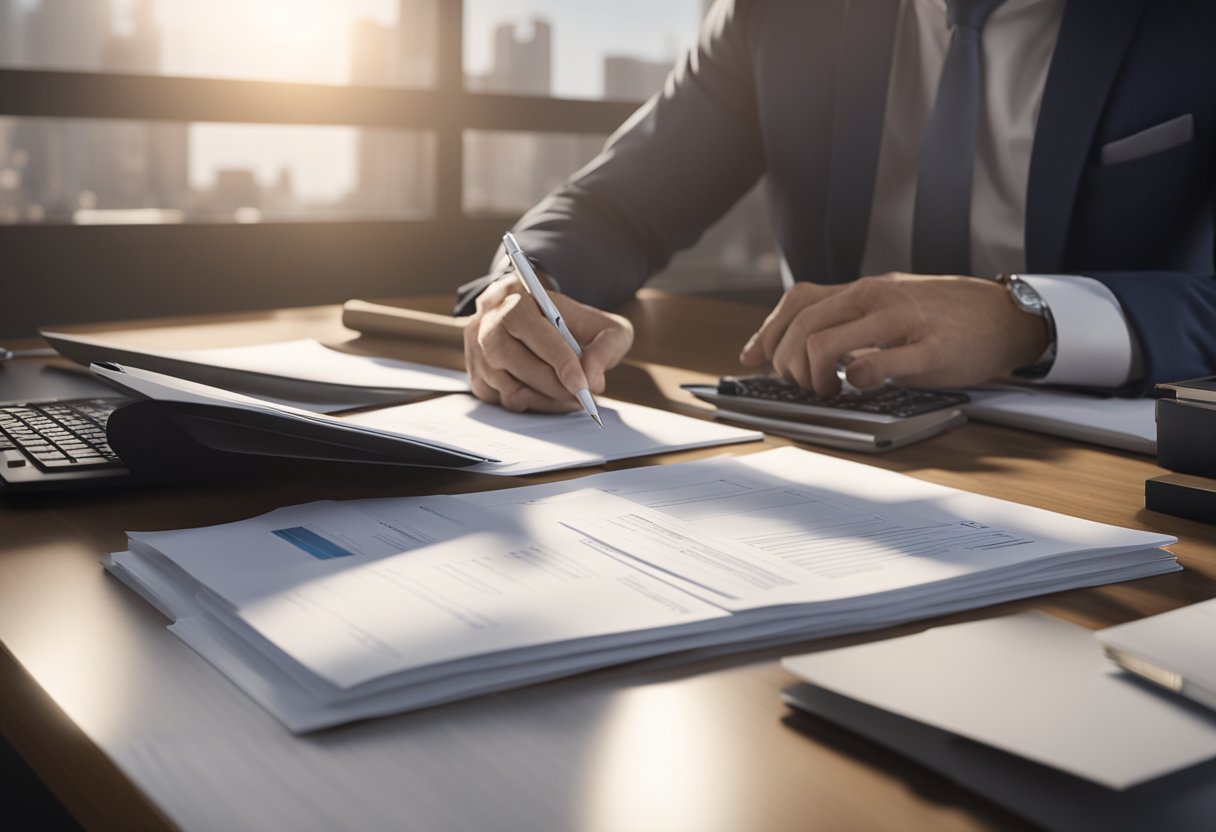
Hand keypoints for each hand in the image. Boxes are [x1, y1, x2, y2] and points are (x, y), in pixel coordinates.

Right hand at [464, 274, 633, 411]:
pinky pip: (498, 399)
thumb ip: (606, 348)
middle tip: (580, 396)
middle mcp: (487, 318)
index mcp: (516, 294)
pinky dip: (528, 404)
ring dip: (541, 398)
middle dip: (550, 383)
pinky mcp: (475, 374)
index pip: (528, 325)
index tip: (581, 384)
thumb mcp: (605, 328)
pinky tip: (549, 397)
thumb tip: (592, 380)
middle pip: (508, 356)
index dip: (555, 358)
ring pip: (504, 384)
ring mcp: (475, 348)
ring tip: (569, 397)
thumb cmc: (578, 327)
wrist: (551, 326)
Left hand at [738, 273, 1049, 395]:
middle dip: (788, 363)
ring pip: (826, 344)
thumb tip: (788, 345)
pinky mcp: (928, 350)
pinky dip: (855, 383)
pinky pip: (876, 366)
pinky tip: (860, 388)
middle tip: (802, 385)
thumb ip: (845, 319)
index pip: (797, 302)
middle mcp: (876, 298)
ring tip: (828, 391)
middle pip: (802, 327)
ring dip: (813, 376)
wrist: (1004, 316)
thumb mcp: (887, 305)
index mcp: (863, 290)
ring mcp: (901, 322)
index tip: (754, 359)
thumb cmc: (940, 315)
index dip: (768, 333)